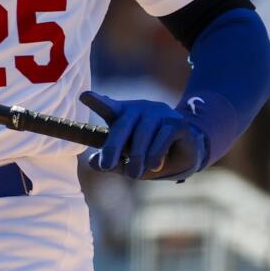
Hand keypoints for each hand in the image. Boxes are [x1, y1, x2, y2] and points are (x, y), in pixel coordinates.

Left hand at [80, 91, 206, 179]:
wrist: (186, 153)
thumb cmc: (150, 154)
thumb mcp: (129, 161)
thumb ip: (113, 162)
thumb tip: (93, 162)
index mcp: (123, 115)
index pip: (107, 106)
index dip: (96, 101)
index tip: (84, 96)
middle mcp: (139, 110)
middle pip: (122, 125)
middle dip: (112, 147)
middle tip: (106, 166)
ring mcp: (159, 114)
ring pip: (143, 133)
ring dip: (137, 156)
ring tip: (134, 174)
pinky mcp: (177, 122)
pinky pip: (164, 136)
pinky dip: (156, 154)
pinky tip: (155, 166)